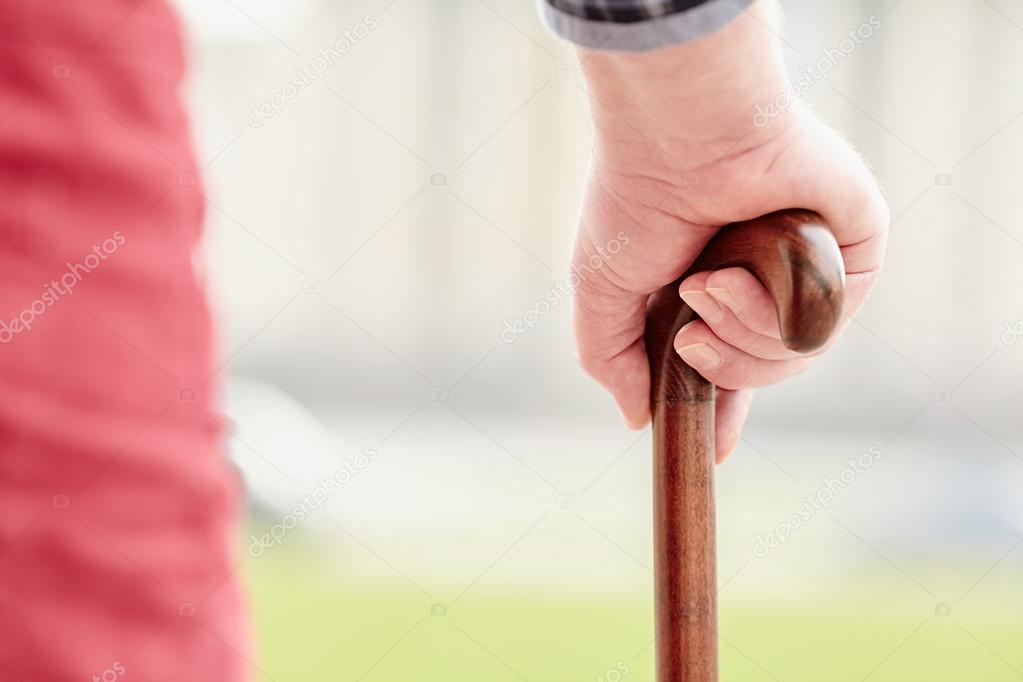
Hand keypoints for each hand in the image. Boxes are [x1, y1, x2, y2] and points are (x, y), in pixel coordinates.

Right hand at [571, 0, 887, 460]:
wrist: (681, 137)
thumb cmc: (634, 201)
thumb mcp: (600, 291)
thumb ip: (611, 359)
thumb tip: (636, 419)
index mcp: (711, 286)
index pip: (730, 362)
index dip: (723, 407)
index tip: (713, 450)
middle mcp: (765, 279)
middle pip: (763, 370)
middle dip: (721, 367)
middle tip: (688, 336)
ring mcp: (811, 267)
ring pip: (795, 355)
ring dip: (740, 332)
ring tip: (707, 282)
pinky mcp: (854, 253)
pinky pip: (826, 325)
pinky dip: (775, 312)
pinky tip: (740, 270)